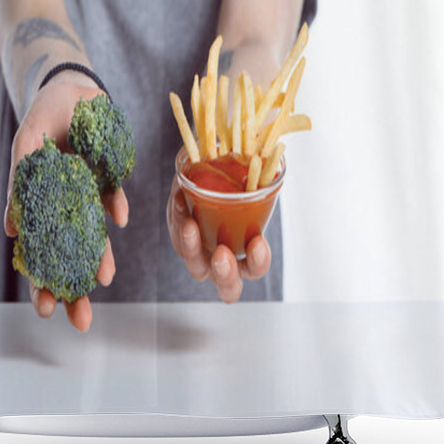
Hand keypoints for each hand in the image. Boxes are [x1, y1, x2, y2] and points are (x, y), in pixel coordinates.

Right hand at [5, 71, 128, 331]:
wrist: (72, 89)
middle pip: (72, 254)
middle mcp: (69, 205)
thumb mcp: (25, 147)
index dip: (43, 283)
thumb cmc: (43, 119)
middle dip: (75, 287)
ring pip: (96, 234)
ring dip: (100, 257)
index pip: (42, 252)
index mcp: (44, 204)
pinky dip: (114, 206)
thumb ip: (19, 183)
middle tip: (79, 320)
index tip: (46, 311)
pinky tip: (117, 219)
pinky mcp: (111, 175)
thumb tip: (12, 228)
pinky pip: (113, 195)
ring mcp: (91, 192)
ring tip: (103, 280)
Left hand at [166, 175, 270, 302]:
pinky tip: (180, 199)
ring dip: (193, 248)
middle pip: (227, 286)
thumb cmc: (239, 186)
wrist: (210, 176)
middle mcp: (224, 261)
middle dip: (224, 273)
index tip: (257, 242)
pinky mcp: (181, 239)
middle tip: (222, 254)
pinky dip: (178, 217)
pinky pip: (177, 235)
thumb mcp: (250, 182)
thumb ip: (257, 176)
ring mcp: (200, 253)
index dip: (258, 261)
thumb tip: (266, 158)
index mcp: (247, 254)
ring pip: (196, 266)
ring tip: (192, 225)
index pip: (255, 268)